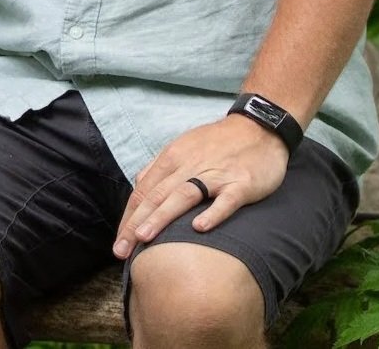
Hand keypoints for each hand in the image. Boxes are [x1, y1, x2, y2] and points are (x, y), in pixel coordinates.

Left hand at [112, 114, 289, 257]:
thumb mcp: (183, 147)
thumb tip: (139, 188)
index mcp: (172, 158)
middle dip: (136, 224)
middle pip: (157, 196)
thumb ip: (160, 168)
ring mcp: (216, 175)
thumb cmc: (218, 142)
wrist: (259, 127)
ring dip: (162, 217)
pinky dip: (212, 213)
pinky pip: (226, 200)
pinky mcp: (241, 183)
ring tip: (145, 238)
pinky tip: (200, 228)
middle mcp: (189, 165)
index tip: (118, 243)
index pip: (144, 191)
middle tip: (121, 251)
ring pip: (183, 196)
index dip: (129, 218)